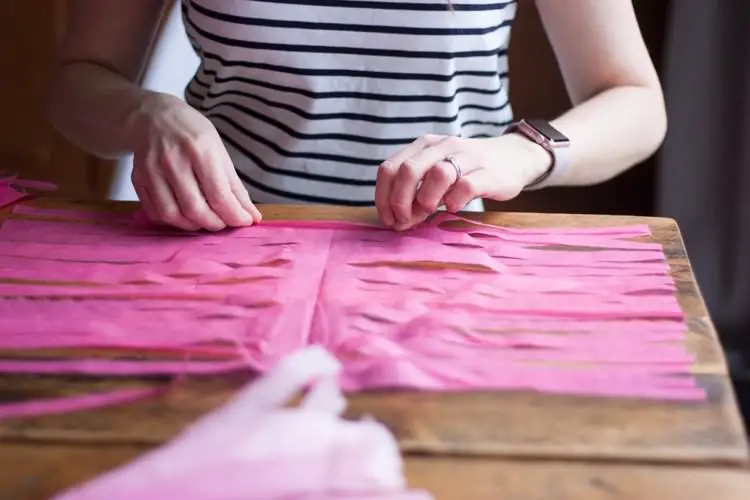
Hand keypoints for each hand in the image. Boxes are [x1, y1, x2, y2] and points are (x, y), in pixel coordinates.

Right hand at [130, 93, 261, 230]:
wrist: (153, 116)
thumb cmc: (191, 133)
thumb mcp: (219, 151)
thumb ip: (234, 186)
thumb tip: (250, 215)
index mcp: (199, 150)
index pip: (218, 195)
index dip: (234, 215)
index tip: (245, 221)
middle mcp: (173, 160)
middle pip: (194, 208)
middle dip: (214, 224)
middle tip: (224, 223)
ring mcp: (152, 170)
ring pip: (172, 214)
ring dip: (193, 226)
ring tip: (205, 220)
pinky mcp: (138, 179)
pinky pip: (155, 212)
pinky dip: (173, 221)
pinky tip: (184, 215)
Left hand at [375, 134, 550, 230]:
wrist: (514, 158)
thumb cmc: (468, 172)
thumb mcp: (436, 176)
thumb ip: (415, 194)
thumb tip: (397, 221)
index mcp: (423, 147)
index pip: (389, 169)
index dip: (384, 198)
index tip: (389, 220)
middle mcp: (441, 146)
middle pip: (407, 171)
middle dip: (400, 202)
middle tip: (406, 222)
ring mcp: (466, 156)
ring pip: (436, 174)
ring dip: (426, 200)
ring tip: (431, 212)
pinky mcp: (488, 172)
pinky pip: (466, 186)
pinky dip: (455, 201)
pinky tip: (455, 207)